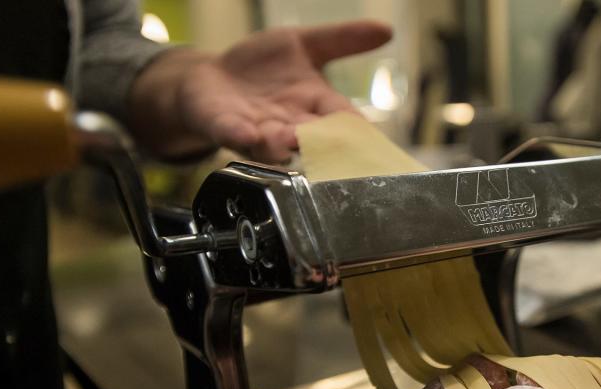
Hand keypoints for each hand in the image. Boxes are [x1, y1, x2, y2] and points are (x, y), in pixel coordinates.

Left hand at [129, 21, 390, 160]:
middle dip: (319, 144)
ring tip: (289, 139)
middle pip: (310, 138)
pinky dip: (239, 134)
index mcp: (314, 106)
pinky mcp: (223, 124)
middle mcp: (289, 124)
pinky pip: (231, 133)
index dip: (357, 131)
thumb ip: (342, 40)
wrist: (212, 77)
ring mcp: (256, 128)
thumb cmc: (262, 68)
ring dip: (280, 143)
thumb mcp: (304, 44)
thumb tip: (388, 30)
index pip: (342, 120)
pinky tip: (247, 132)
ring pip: (271, 142)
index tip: (372, 140)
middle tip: (332, 147)